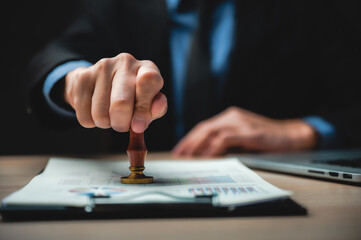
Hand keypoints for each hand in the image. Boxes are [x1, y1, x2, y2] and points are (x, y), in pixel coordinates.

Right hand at [64, 53, 166, 132]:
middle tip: (123, 124)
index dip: (144, 107)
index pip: (149, 80)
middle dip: (122, 124)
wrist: (101, 85)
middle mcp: (126, 62)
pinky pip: (85, 115)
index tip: (139, 126)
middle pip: (121, 103)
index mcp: (147, 68)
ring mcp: (102, 66)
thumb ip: (157, 108)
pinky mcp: (82, 76)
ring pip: (100, 113)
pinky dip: (91, 122)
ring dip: (106, 123)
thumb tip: (158, 106)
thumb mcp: (149, 104)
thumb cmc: (133, 99)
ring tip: (110, 115)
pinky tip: (95, 110)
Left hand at [172, 107, 317, 156]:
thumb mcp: (243, 140)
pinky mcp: (249, 131)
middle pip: (203, 128)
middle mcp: (232, 116)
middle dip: (188, 142)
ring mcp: (241, 122)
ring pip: (211, 131)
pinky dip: (213, 148)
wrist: (293, 136)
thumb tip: (206, 156)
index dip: (190, 139)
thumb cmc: (268, 140)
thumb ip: (226, 144)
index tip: (179, 150)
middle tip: (177, 155)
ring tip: (186, 157)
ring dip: (196, 145)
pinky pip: (225, 139)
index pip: (204, 127)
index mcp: (230, 117)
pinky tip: (206, 157)